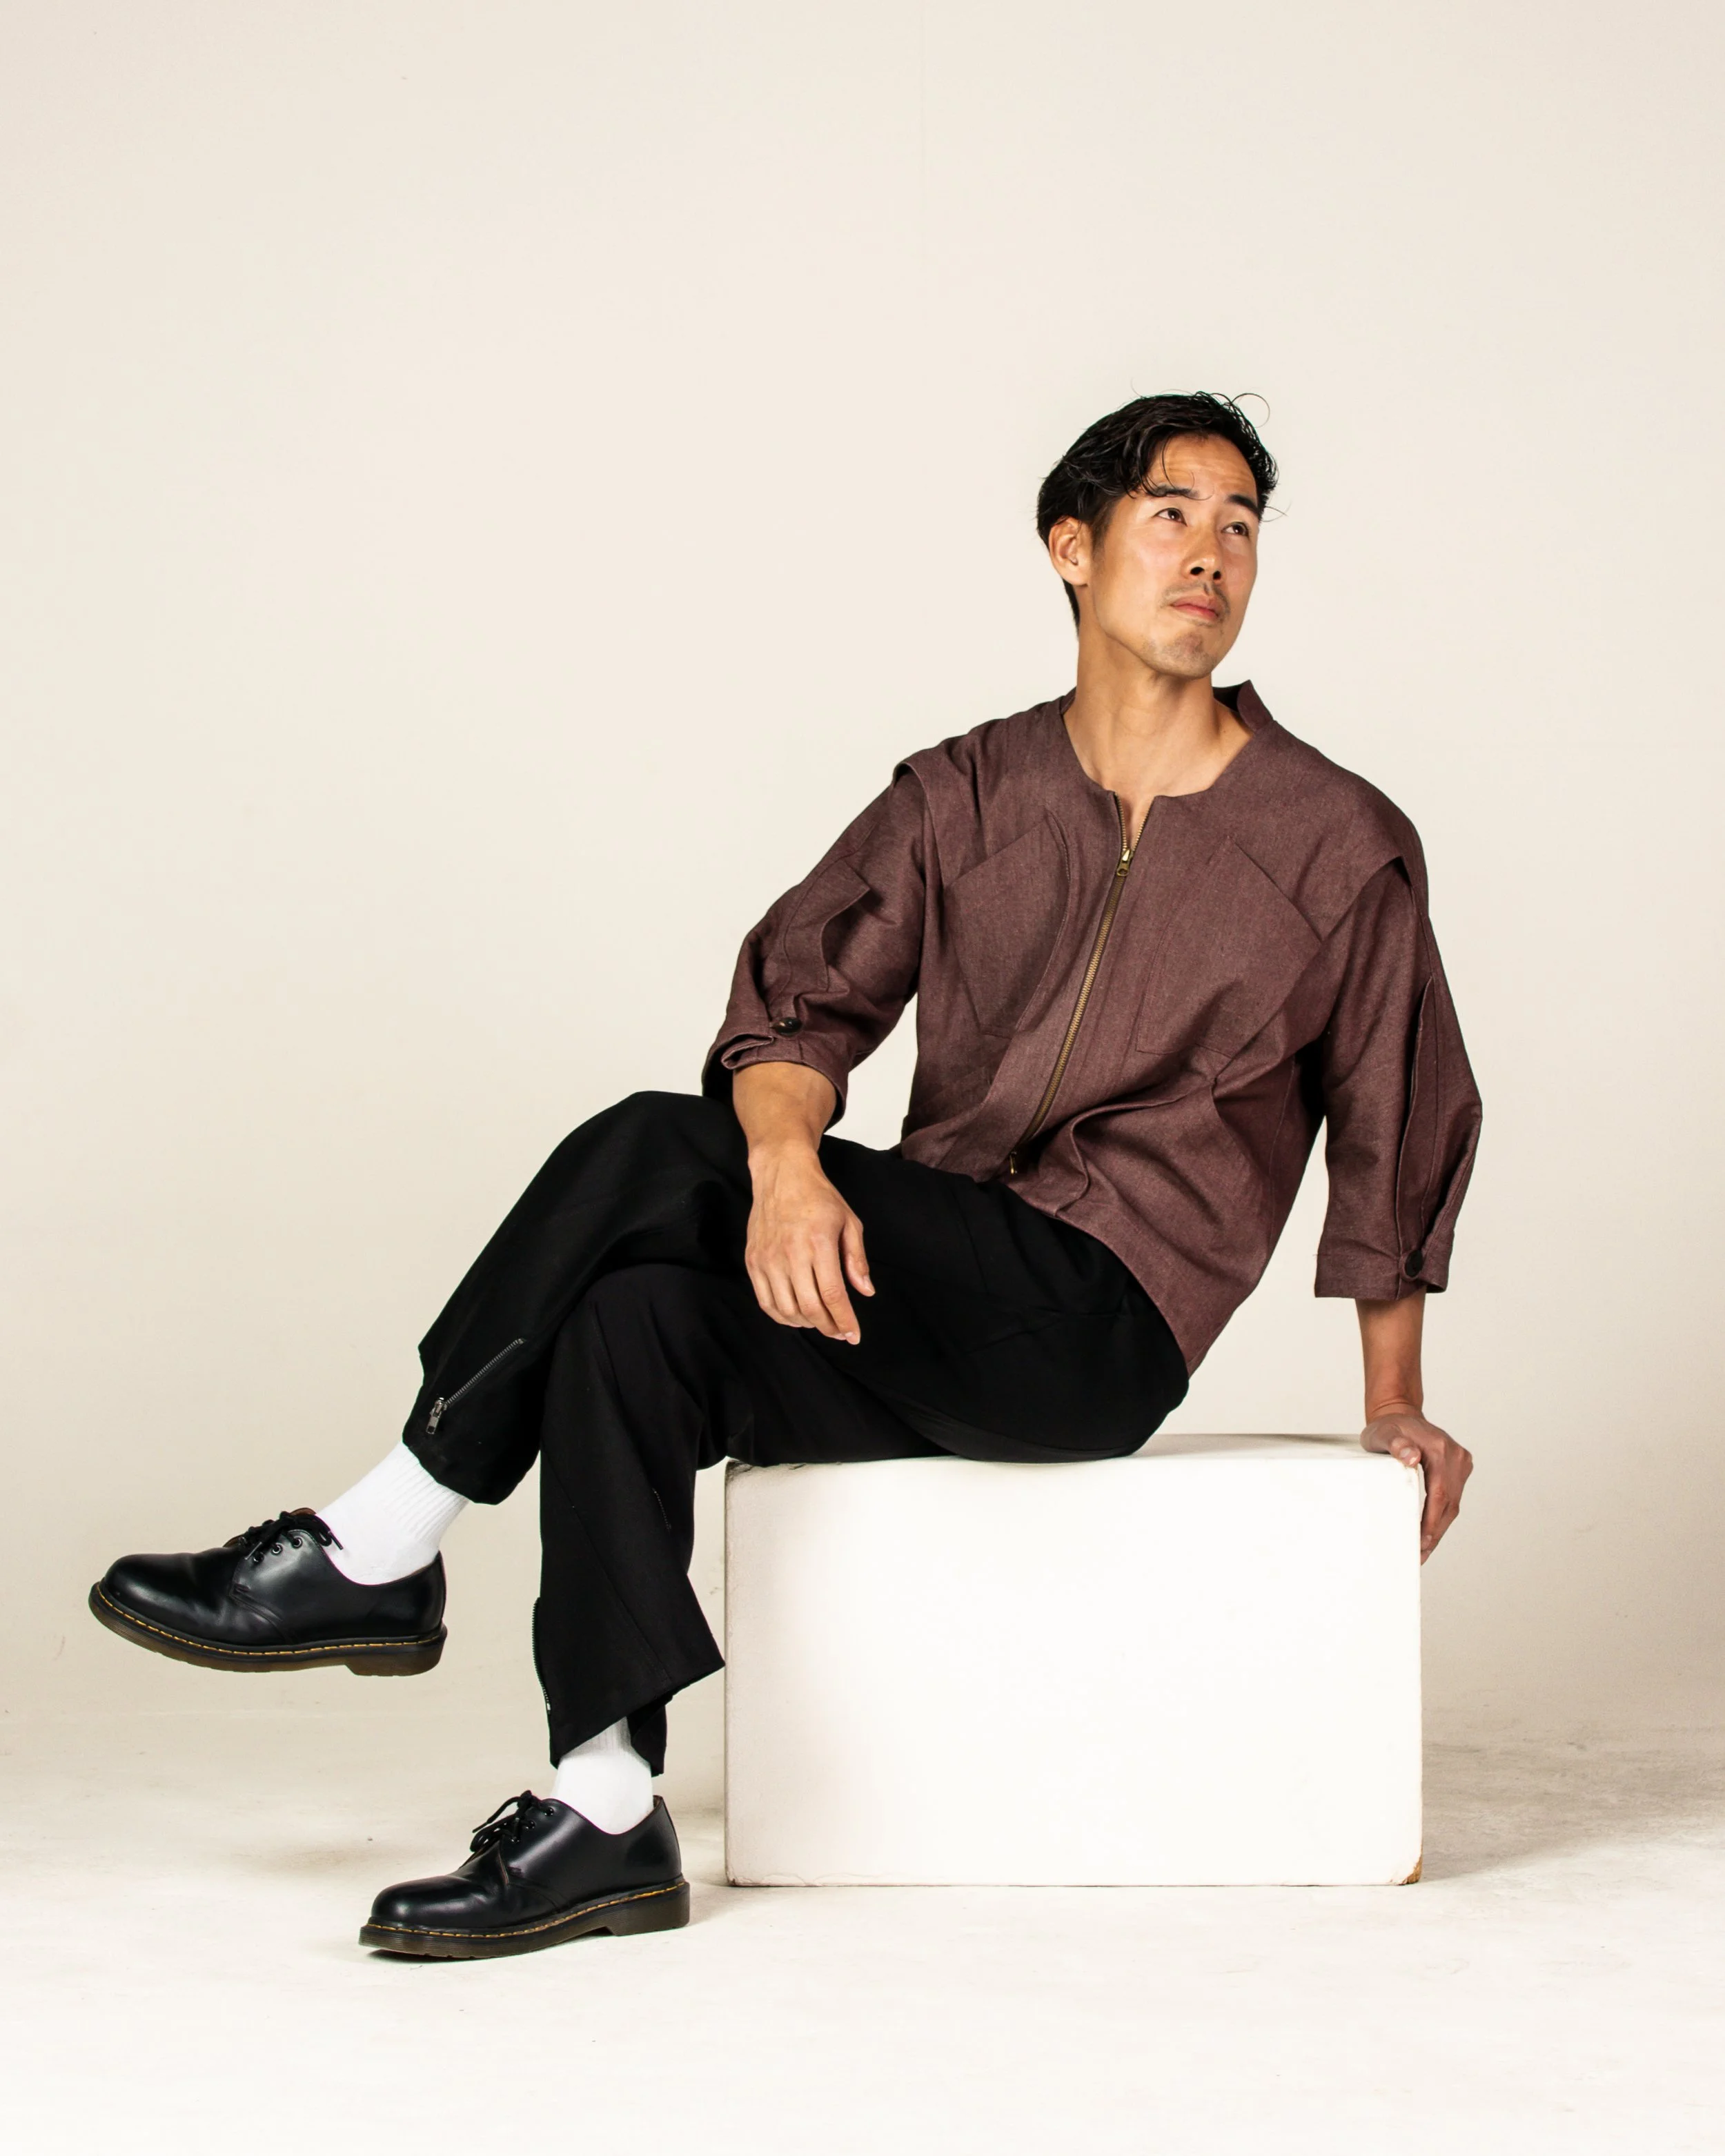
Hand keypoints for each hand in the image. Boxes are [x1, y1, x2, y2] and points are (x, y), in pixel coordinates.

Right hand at [744, 1143, 873, 1342]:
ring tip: (821, 1323)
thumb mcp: (849, 1221)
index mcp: (818, 1243)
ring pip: (787, 1309)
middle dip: (829, 1327)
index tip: (854, 1336)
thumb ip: (857, 1259)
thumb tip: (866, 1292)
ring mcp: (768, 1259)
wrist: (782, 1175)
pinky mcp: (753, 1261)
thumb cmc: (819, 1197)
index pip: (833, 1295)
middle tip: (840, 1332)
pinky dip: (782, 1317)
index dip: (845, 1321)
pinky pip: (766, 1301)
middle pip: (810, 1307)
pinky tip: (797, 1317)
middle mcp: (790, 1254)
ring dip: (807, 1324)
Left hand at [1361, 1410, 1471, 1561]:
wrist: (1399, 1414)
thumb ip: (1395, 1443)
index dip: (1432, 1521)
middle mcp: (1456, 1456)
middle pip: (1449, 1503)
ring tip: (1423, 1550)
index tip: (1422, 1542)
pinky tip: (1430, 1532)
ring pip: (1453, 1504)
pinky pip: (1452, 1497)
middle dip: (1435, 1532)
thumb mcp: (1383, 1433)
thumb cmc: (1388, 1427)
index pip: (1440, 1493)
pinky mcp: (1460, 1468)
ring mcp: (1461, 1462)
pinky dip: (1441, 1516)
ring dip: (1439, 1528)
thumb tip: (1411, 1457)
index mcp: (1440, 1450)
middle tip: (1420, 1555)